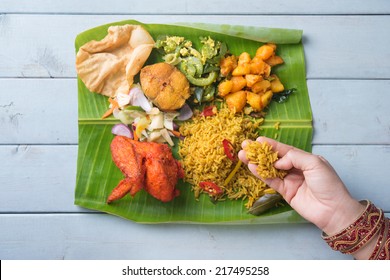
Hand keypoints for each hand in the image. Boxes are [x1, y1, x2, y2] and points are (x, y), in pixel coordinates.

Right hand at [238, 137, 363, 234]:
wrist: (333, 210)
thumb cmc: (329, 185)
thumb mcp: (315, 163)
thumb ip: (294, 157)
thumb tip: (278, 161)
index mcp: (305, 159)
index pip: (285, 150)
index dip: (271, 145)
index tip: (258, 140)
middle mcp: (296, 168)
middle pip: (274, 158)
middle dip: (260, 152)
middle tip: (245, 146)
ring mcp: (289, 180)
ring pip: (269, 169)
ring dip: (256, 162)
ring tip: (242, 155)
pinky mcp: (285, 192)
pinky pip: (270, 180)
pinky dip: (260, 174)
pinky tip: (251, 167)